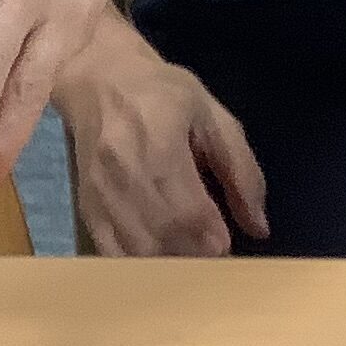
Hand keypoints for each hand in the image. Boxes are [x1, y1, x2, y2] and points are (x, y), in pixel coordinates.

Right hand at [55, 21, 266, 255]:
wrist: (96, 77)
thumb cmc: (160, 92)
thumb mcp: (211, 115)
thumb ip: (241, 169)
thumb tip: (258, 227)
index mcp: (158, 144)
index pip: (190, 213)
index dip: (215, 240)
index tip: (227, 241)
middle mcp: (123, 174)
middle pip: (165, 240)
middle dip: (197, 257)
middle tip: (212, 250)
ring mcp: (99, 195)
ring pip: (139, 255)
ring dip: (171, 266)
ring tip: (189, 256)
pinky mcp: (86, 209)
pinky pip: (113, 256)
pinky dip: (140, 268)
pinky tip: (159, 260)